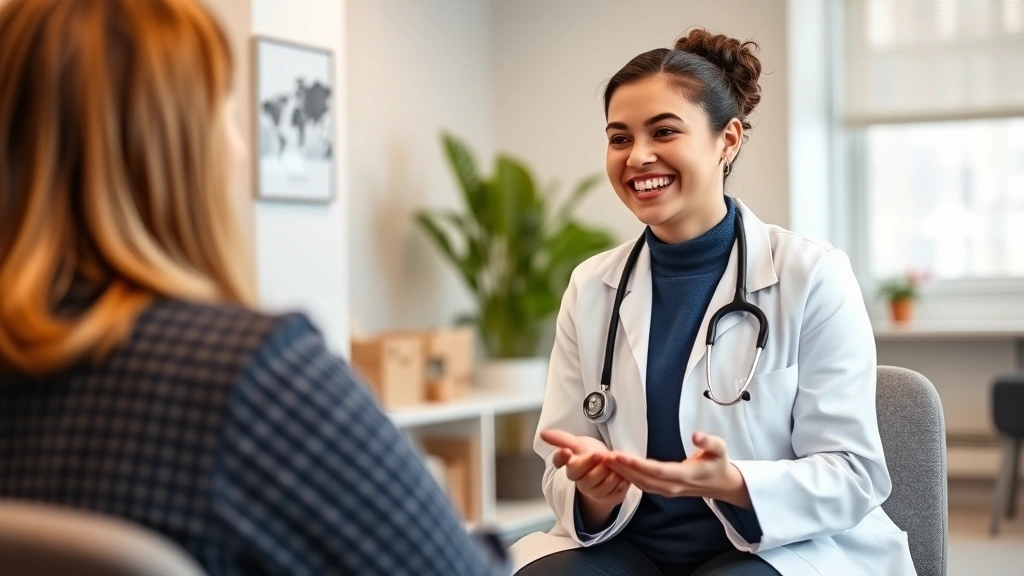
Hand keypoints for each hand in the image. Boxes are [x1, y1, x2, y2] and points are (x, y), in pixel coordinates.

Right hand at [540, 429, 630, 528]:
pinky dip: (620, 481)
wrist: (609, 468)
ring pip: (600, 485)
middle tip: (602, 454)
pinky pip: (614, 491)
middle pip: (583, 476)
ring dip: (610, 473)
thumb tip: (542, 433)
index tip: (567, 451)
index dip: (561, 458)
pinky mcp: (606, 498)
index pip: (559, 462)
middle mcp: (578, 480)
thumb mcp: (580, 444)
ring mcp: (592, 491)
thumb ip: (562, 439)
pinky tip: (621, 474)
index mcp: (570, 465)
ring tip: (615, 465)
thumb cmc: (592, 455)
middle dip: (593, 464)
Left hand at [605, 431, 750, 508]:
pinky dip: (628, 477)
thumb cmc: (718, 463)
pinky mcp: (662, 490)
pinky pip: (642, 485)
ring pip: (640, 484)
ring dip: (622, 473)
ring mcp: (667, 491)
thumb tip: (696, 435)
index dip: (637, 465)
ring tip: (606, 460)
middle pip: (643, 479)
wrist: (721, 484)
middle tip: (604, 456)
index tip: (620, 455)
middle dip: (623, 468)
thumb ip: (709, 442)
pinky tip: (617, 468)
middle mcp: (673, 487)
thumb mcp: (720, 449)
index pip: (657, 471)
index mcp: (685, 476)